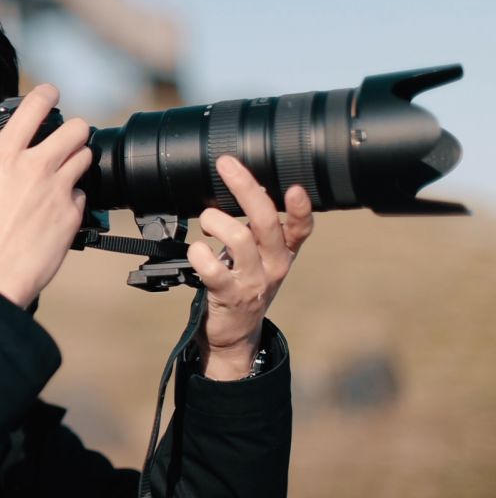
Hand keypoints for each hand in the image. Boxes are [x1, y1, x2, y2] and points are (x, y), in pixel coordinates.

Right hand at [0, 84, 91, 307]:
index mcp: (1, 159)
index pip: (34, 108)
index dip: (45, 94)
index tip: (48, 94)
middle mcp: (34, 168)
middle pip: (75, 128)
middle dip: (72, 129)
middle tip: (64, 138)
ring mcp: (57, 192)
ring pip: (85, 157)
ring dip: (76, 160)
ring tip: (64, 170)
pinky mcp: (71, 217)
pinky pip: (81, 195)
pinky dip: (72, 197)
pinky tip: (57, 208)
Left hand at [187, 155, 313, 379]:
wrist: (234, 332)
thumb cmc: (243, 283)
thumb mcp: (259, 256)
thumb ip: (256, 227)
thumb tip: (245, 186)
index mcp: (283, 252)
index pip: (301, 228)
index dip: (301, 208)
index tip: (295, 187)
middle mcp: (273, 265)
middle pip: (265, 221)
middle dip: (245, 187)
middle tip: (226, 165)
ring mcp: (253, 281)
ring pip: (238, 239)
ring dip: (214, 220)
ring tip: (206, 223)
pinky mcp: (229, 295)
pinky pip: (211, 268)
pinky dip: (199, 253)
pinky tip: (197, 252)